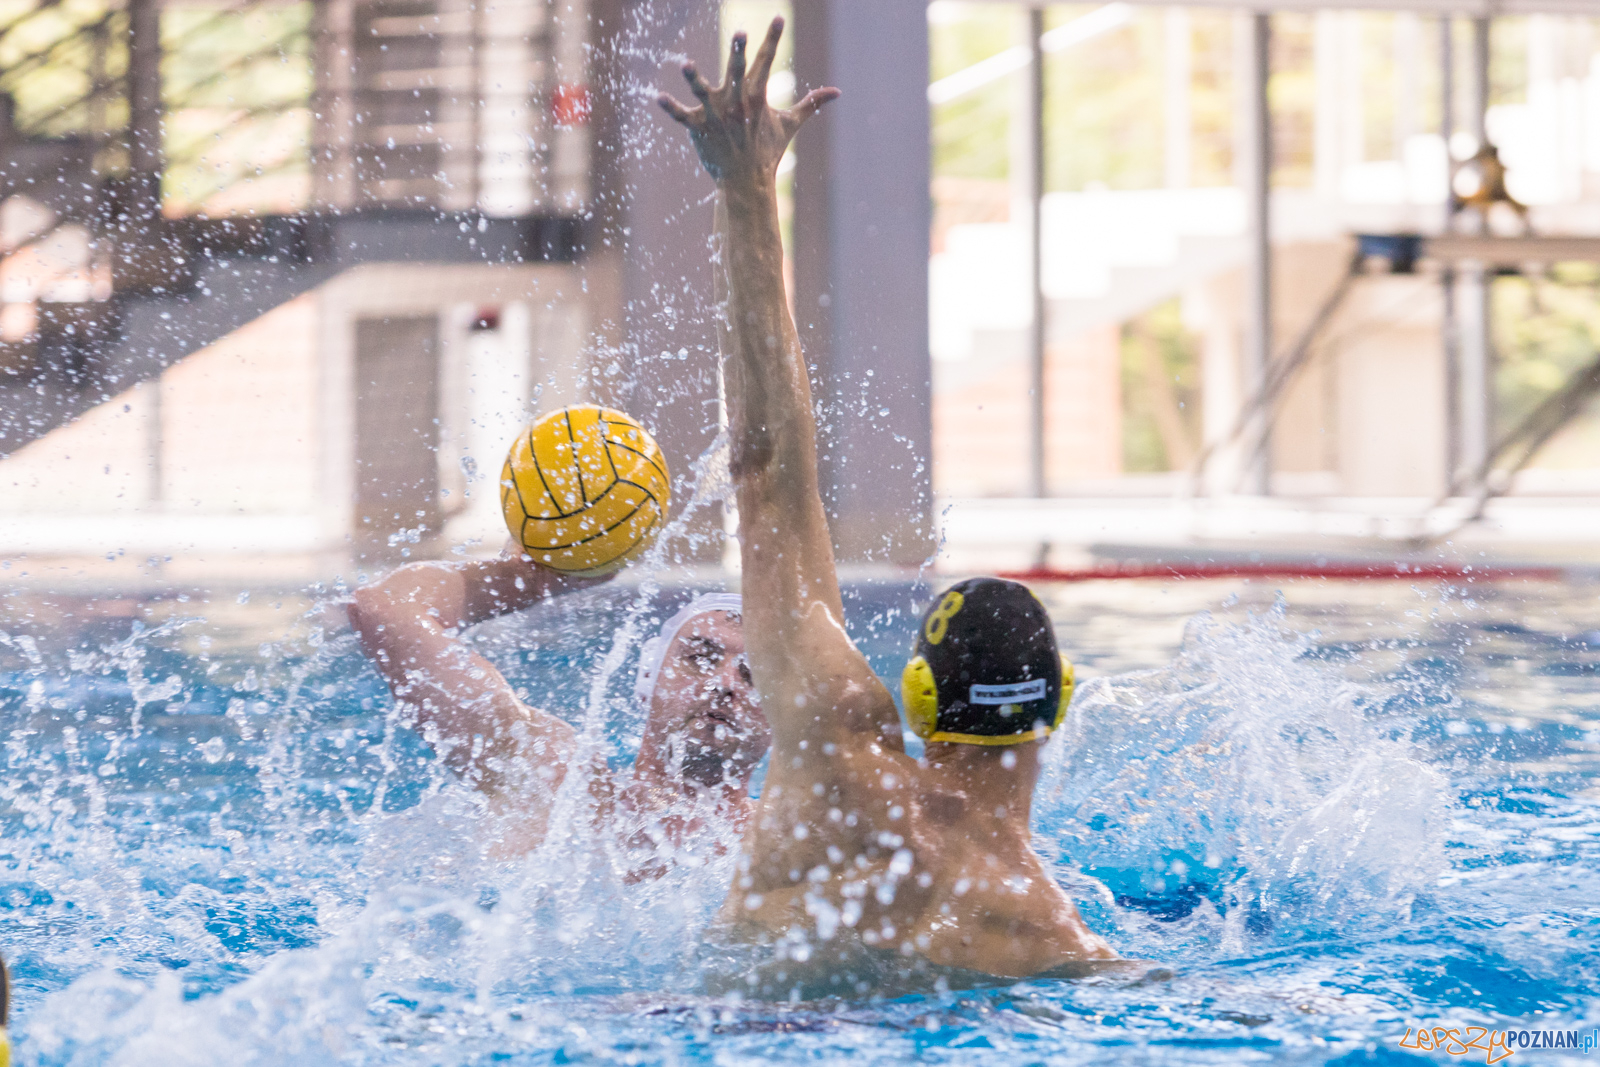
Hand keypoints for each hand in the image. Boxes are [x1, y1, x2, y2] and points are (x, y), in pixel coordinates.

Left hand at [657, 17, 838, 186]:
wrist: (747, 183)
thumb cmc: (767, 151)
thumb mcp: (790, 125)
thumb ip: (811, 104)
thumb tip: (837, 92)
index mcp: (756, 97)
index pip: (766, 62)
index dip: (772, 39)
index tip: (777, 18)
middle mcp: (736, 103)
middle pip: (737, 72)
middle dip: (739, 53)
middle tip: (740, 33)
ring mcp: (715, 116)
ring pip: (702, 92)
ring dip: (694, 79)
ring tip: (686, 65)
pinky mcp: (698, 129)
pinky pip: (681, 116)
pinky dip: (669, 107)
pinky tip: (657, 96)